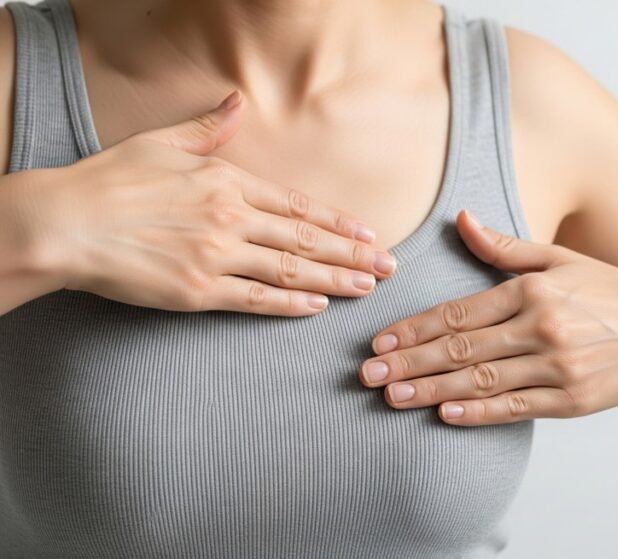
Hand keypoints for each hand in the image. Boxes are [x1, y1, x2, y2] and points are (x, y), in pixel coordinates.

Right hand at [23, 91, 396, 315]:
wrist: (64, 223)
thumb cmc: (110, 180)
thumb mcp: (162, 143)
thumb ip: (207, 127)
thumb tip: (237, 102)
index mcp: (227, 182)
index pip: (297, 205)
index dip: (337, 222)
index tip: (368, 232)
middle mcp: (231, 219)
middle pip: (305, 240)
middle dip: (353, 254)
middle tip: (389, 266)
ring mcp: (217, 257)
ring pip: (290, 270)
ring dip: (335, 280)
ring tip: (368, 286)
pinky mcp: (198, 291)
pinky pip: (255, 299)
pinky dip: (290, 304)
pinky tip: (318, 306)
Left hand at [359, 209, 617, 425]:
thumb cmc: (610, 290)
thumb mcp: (560, 259)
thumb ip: (506, 248)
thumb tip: (462, 220)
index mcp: (533, 290)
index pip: (459, 312)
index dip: (415, 328)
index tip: (381, 340)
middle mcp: (542, 328)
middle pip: (460, 349)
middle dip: (409, 362)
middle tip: (369, 375)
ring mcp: (558, 367)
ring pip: (481, 382)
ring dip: (432, 390)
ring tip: (393, 397)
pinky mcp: (572, 400)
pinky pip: (515, 408)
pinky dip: (479, 414)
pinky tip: (446, 415)